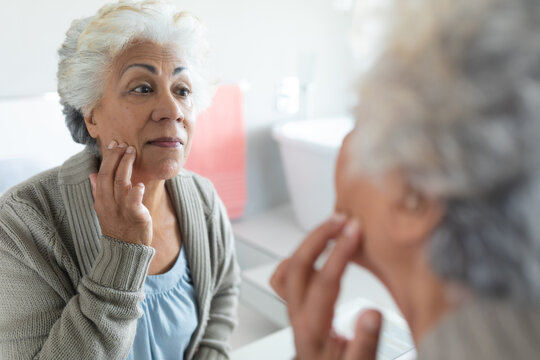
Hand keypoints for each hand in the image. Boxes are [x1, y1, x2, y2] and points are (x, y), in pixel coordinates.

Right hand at [89, 141, 151, 245]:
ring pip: (121, 183)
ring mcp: (120, 209)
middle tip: (124, 145)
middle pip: (108, 175)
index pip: (101, 174)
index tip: (114, 145)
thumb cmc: (118, 226)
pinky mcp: (135, 216)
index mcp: (100, 200)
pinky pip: (133, 200)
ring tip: (132, 153)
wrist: (125, 250)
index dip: (108, 158)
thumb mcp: (104, 209)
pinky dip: (136, 191)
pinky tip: (140, 184)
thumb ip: (98, 191)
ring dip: (126, 166)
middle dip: (116, 157)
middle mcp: (108, 203)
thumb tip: (92, 175)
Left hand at [272, 215, 381, 358]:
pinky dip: (299, 256)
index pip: (325, 282)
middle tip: (342, 220)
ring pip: (290, 266)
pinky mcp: (295, 306)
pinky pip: (286, 275)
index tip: (355, 231)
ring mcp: (292, 309)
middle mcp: (297, 315)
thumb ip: (365, 343)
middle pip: (298, 266)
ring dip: (310, 242)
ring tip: (332, 227)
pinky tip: (315, 248)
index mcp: (313, 328)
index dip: (340, 252)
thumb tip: (372, 313)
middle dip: (319, 237)